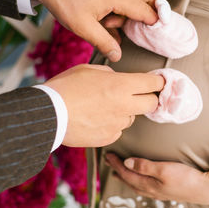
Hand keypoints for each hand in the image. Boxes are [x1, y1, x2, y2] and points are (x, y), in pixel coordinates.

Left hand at [30, 0, 157, 61]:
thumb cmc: (64, 1)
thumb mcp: (83, 27)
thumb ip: (104, 42)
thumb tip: (117, 56)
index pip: (146, 10)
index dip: (156, 23)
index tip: (161, 34)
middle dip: (150, 11)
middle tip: (144, 28)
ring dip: (129, 12)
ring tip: (110, 25)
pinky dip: (120, 9)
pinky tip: (105, 22)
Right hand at [44, 64, 164, 146]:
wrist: (48, 115)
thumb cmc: (65, 88)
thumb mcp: (88, 69)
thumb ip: (109, 73)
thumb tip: (116, 78)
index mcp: (121, 85)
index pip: (153, 83)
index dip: (159, 81)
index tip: (160, 81)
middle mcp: (124, 106)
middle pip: (152, 104)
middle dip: (150, 98)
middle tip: (140, 96)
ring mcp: (117, 124)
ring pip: (132, 118)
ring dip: (126, 112)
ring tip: (104, 108)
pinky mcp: (109, 137)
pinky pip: (117, 130)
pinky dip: (111, 125)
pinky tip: (95, 120)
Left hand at [105, 153, 208, 204]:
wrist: (205, 189)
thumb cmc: (186, 178)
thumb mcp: (164, 170)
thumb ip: (144, 166)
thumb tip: (126, 163)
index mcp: (148, 184)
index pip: (127, 173)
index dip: (116, 164)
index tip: (108, 154)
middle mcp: (151, 190)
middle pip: (129, 180)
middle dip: (118, 170)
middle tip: (109, 161)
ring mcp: (159, 192)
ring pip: (136, 185)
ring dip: (126, 177)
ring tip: (119, 173)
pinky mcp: (166, 191)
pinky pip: (145, 187)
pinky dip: (137, 181)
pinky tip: (141, 180)